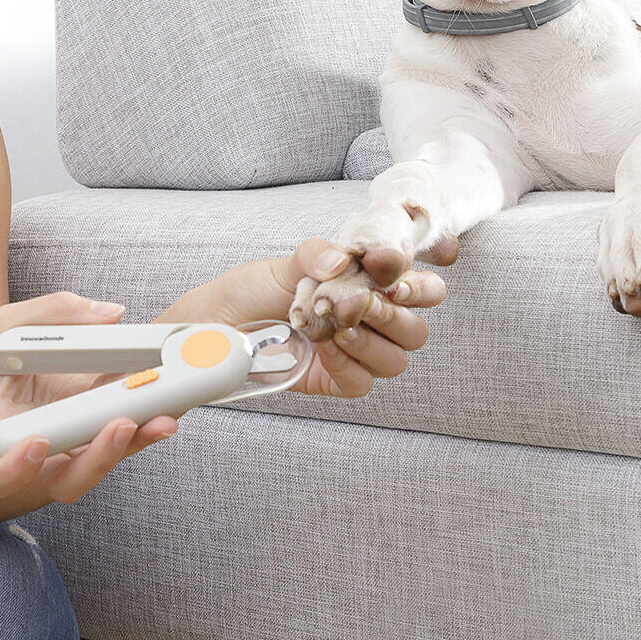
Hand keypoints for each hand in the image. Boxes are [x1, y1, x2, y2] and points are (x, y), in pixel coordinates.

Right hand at [0, 292, 178, 501]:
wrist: (0, 367)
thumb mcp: (9, 324)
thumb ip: (55, 313)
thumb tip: (112, 315)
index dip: (15, 469)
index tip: (37, 442)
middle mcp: (35, 455)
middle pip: (64, 481)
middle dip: (98, 459)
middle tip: (121, 425)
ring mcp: (70, 448)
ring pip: (103, 464)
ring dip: (135, 443)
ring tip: (162, 416)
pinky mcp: (98, 432)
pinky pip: (124, 436)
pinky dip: (147, 418)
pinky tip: (167, 396)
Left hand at [183, 237, 444, 396]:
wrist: (218, 324)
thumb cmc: (253, 289)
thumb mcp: (283, 265)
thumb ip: (315, 256)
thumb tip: (339, 260)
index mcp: (368, 285)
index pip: (423, 289)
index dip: (420, 287)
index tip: (394, 279)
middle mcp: (369, 320)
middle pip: (416, 331)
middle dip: (395, 316)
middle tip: (362, 303)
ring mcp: (354, 353)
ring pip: (395, 360)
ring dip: (371, 342)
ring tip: (338, 328)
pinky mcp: (334, 380)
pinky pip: (361, 383)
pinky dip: (348, 366)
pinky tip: (325, 349)